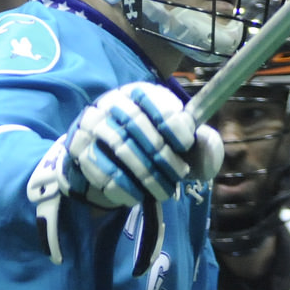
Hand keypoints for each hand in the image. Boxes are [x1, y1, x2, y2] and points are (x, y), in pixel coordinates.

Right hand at [60, 82, 221, 207]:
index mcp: (139, 92)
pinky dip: (123, 188)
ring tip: (164, 192)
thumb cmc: (152, 146)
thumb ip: (201, 144)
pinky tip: (137, 197)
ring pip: (121, 149)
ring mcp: (92, 124)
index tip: (186, 145)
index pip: (155, 101)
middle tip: (179, 175)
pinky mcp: (79, 149)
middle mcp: (112, 102)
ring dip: (147, 176)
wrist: (104, 154)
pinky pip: (102, 170)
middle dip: (163, 156)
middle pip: (138, 125)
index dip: (173, 124)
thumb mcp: (178, 141)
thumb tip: (211, 144)